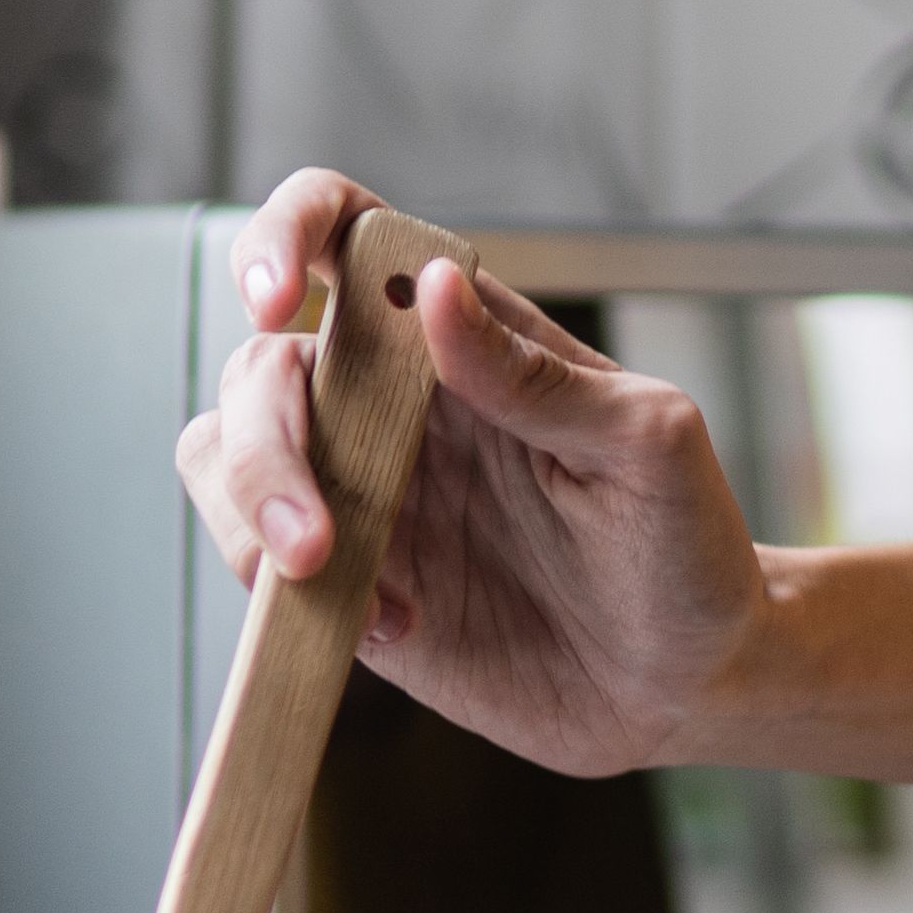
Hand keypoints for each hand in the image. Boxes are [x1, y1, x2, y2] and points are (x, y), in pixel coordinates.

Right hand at [173, 169, 768, 776]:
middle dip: (263, 443)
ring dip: (248, 512)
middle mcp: (394, 400)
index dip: (282, 238)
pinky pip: (260, 563)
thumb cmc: (683, 541)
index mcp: (466, 334)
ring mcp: (363, 491)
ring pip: (227, 455)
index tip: (276, 303)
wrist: (685, 678)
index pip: (343, 233)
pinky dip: (284, 595)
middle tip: (314, 538)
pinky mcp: (348, 582)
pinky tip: (389, 628)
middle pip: (260, 366)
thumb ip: (534, 374)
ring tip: (328, 577)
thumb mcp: (643, 445)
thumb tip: (433, 284)